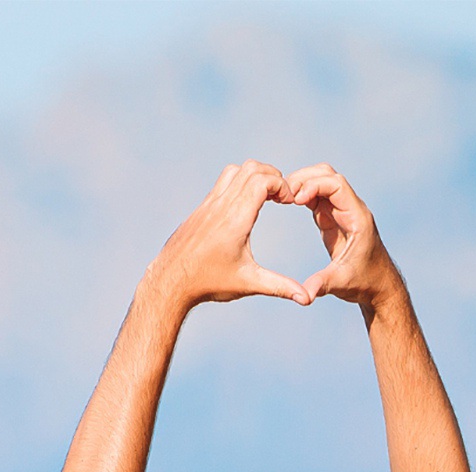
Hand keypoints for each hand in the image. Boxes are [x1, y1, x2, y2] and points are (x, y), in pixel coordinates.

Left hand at [141, 161, 312, 312]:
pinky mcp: (201, 209)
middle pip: (251, 168)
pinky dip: (240, 183)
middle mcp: (221, 206)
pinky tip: (247, 206)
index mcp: (235, 220)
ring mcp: (209, 204)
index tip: (290, 201)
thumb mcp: (248, 284)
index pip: (262, 181)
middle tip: (282, 197)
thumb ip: (280, 287)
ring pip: (235, 170)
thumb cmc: (208, 283)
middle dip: (273, 176)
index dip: (282, 184)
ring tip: (267, 197)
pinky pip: (223, 182)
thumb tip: (307, 298)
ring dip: (255, 175)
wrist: (169, 283)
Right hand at [282, 165, 402, 309]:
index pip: (337, 185)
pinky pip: (316, 196)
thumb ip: (322, 284)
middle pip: (328, 175)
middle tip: (283, 192)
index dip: (314, 186)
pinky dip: (301, 194)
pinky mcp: (332, 218)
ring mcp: (341, 211)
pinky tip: (287, 202)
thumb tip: (305, 295)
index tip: (296, 200)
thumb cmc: (364, 282)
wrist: (377, 285)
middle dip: (305, 178)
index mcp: (357, 217)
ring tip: (282, 196)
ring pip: (322, 181)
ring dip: (302, 183)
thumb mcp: (341, 283)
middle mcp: (350, 208)